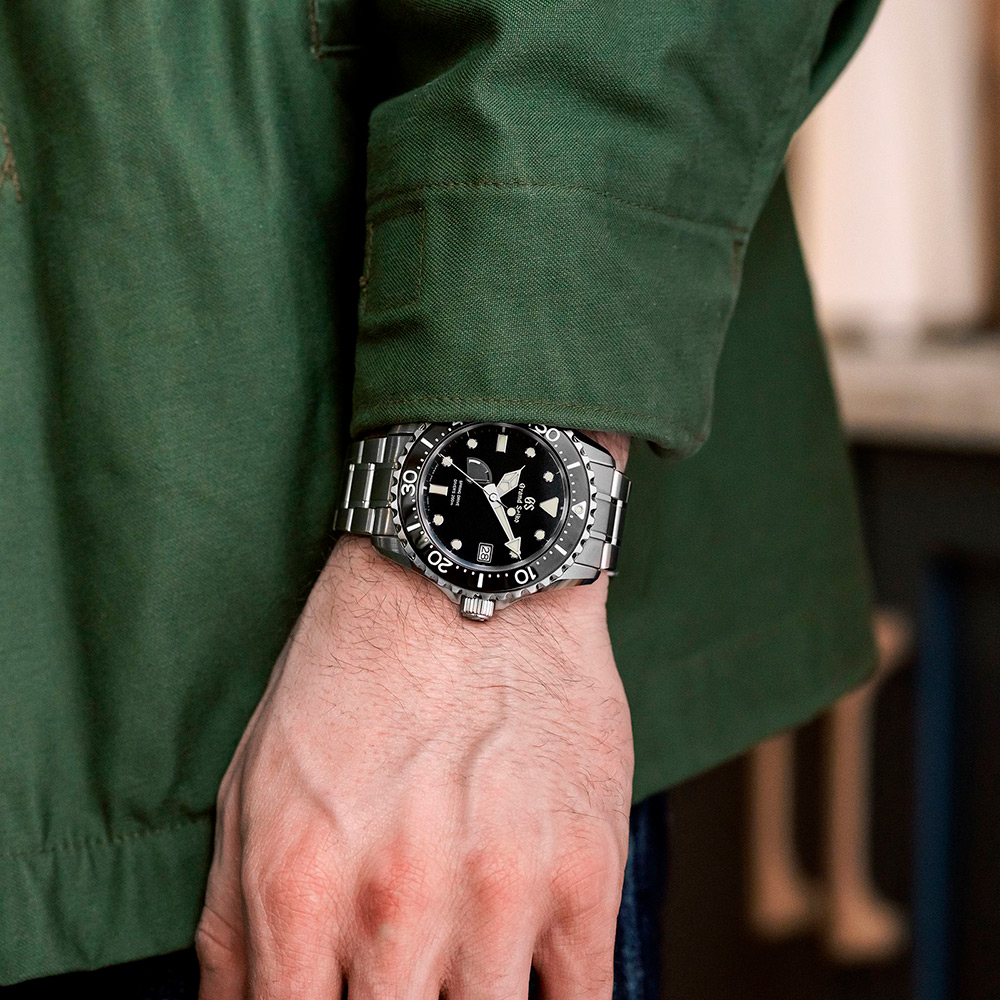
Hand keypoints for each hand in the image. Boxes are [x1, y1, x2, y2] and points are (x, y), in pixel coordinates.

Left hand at [196, 459, 632, 999]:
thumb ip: (233, 923)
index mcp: (300, 887)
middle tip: (397, 977)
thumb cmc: (355, 671)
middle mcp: (397, 906)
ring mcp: (500, 895)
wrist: (468, 576)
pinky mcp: (584, 875)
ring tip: (451, 970)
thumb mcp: (255, 782)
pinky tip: (521, 977)